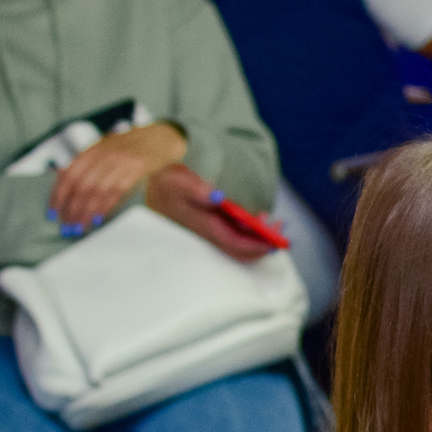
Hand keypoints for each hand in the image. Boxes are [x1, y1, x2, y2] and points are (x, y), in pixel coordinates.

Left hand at [48, 121, 187, 235]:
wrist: (159, 138)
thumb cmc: (130, 147)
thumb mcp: (104, 150)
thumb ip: (86, 166)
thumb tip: (64, 190)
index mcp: (92, 149)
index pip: (68, 174)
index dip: (58, 195)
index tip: (53, 212)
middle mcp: (104, 153)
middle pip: (82, 185)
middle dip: (72, 208)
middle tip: (67, 225)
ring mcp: (121, 161)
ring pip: (98, 191)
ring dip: (87, 212)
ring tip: (80, 226)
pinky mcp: (137, 169)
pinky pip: (116, 192)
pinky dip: (105, 207)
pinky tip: (98, 218)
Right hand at [145, 163, 274, 262]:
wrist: (152, 190)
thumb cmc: (167, 186)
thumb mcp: (179, 182)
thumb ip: (198, 190)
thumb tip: (217, 196)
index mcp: (204, 227)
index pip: (235, 244)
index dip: (257, 245)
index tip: (275, 239)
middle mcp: (210, 234)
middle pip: (242, 249)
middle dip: (264, 243)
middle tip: (280, 227)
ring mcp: (213, 232)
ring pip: (241, 244)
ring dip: (260, 236)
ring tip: (274, 221)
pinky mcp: (214, 227)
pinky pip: (237, 235)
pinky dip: (252, 230)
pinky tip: (259, 217)